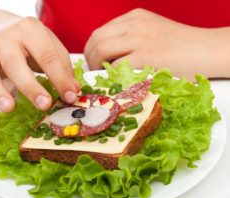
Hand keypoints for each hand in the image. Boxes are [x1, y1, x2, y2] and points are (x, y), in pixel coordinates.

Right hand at [0, 17, 78, 111]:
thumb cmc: (31, 41)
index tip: (70, 97)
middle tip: (44, 105)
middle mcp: (6, 38)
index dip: (60, 78)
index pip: (47, 56)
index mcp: (30, 30)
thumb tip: (73, 92)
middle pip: (17, 64)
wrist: (3, 28)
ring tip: (8, 107)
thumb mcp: (50, 46)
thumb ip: (63, 67)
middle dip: (31, 86)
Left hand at [84, 8, 223, 80]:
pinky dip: (110, 74)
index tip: (94, 62)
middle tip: (95, 71)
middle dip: (89, 58)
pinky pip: (116, 65)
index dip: (92, 49)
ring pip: (101, 49)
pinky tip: (116, 80)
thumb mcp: (152, 32)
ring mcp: (139, 39)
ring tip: (103, 76)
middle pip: (96, 39)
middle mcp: (134, 25)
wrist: (207, 49)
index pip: (100, 32)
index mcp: (134, 18)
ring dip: (96, 66)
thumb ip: (131, 39)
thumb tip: (110, 57)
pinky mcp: (145, 56)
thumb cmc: (182, 46)